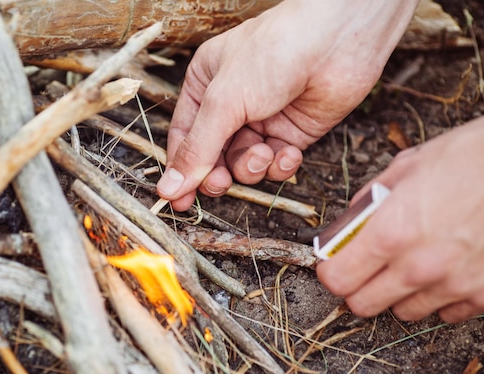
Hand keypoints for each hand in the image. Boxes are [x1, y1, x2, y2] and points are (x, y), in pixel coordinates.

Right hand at [157, 0, 418, 210]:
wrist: (337, 40)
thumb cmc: (274, 53)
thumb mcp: (224, 102)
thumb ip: (198, 149)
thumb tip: (169, 187)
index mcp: (204, 87)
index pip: (184, 138)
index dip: (181, 170)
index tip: (178, 200)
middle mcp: (231, 105)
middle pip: (213, 156)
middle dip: (218, 173)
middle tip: (220, 184)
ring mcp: (262, 120)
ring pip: (244, 164)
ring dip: (252, 166)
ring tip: (262, 153)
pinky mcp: (292, 133)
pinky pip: (276, 164)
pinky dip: (280, 165)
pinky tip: (287, 152)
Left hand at [318, 116, 483, 322]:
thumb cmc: (470, 158)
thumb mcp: (407, 167)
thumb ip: (369, 202)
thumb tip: (349, 224)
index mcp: (390, 232)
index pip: (337, 279)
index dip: (331, 270)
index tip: (335, 262)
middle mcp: (418, 267)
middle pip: (363, 305)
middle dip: (358, 287)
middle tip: (367, 267)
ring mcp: (453, 285)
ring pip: (405, 312)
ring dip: (400, 293)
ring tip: (413, 263)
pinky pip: (446, 313)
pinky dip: (440, 297)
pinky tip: (445, 270)